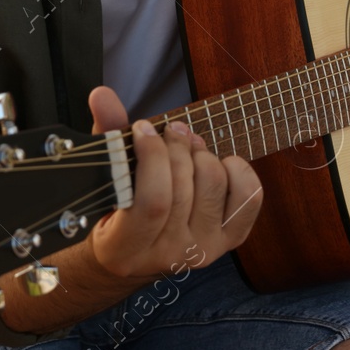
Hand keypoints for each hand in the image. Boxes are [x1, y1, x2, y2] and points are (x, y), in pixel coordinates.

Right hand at [84, 86, 262, 280]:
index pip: (153, 202)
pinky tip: (220, 162)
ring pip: (213, 185)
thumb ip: (106, 138)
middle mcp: (168, 255)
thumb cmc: (118, 211)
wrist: (138, 254)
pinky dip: (239, 171)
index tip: (143, 128)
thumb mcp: (105, 181)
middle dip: (176, 147)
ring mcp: (203, 250)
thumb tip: (102, 95)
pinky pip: (248, 199)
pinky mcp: (229, 241)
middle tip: (170, 131)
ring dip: (202, 154)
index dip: (152, 157)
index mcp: (125, 248)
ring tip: (189, 144)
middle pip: (184, 188)